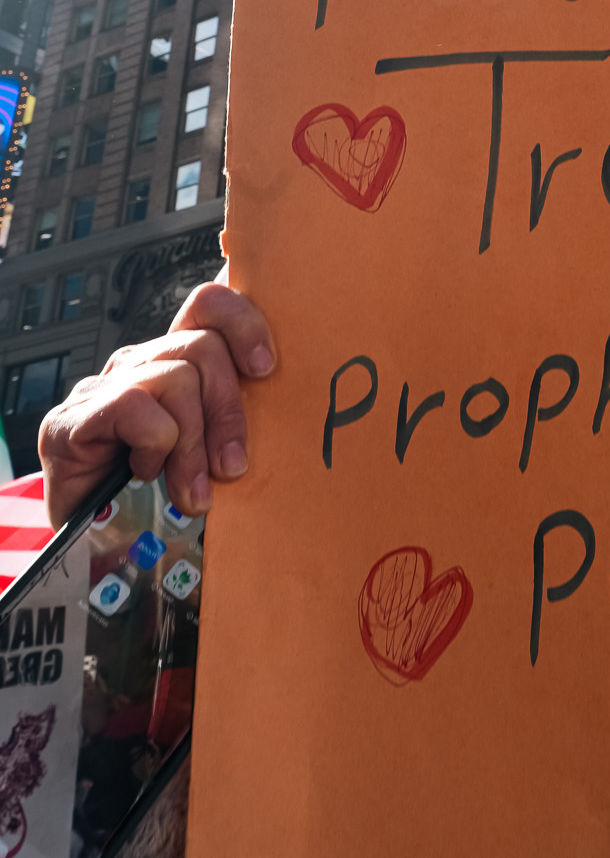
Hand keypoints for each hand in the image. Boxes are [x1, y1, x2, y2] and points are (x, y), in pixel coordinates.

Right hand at [38, 281, 274, 527]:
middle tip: (232, 467)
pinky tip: (145, 473)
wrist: (92, 551)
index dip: (243, 323)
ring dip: (192, 443)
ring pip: (175, 379)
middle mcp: (138, 364)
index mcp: (174, 362)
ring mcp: (101, 388)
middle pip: (202, 346)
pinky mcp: (70, 420)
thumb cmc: (162, 500)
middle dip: (227, 411)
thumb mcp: (213, 452)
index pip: (207, 305)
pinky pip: (135, 406)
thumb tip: (290, 412)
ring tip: (192, 490)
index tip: (266, 369)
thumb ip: (236, 420)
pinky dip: (152, 444)